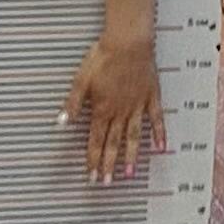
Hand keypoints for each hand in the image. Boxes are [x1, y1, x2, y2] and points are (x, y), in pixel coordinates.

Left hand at [62, 27, 161, 182]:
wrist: (128, 42)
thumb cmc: (104, 57)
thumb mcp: (81, 79)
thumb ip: (72, 103)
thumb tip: (62, 123)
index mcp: (102, 109)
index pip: (95, 140)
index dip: (92, 159)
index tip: (92, 175)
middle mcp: (120, 111)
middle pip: (113, 143)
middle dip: (109, 164)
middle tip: (108, 182)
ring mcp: (137, 106)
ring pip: (133, 136)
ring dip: (131, 156)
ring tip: (129, 174)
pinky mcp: (150, 97)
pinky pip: (156, 119)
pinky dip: (159, 134)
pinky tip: (161, 147)